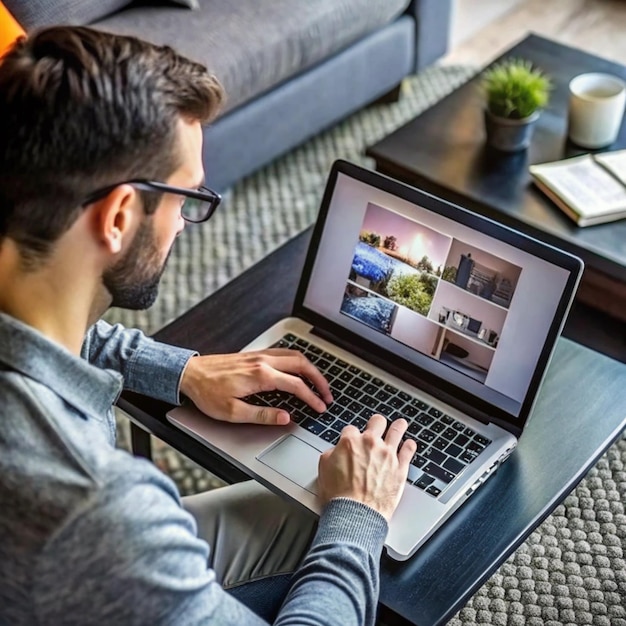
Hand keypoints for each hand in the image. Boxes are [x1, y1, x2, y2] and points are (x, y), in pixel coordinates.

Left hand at [179, 349, 332, 424]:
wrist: (190, 374)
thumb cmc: (207, 393)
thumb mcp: (233, 412)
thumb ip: (263, 415)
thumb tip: (285, 418)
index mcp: (261, 376)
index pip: (296, 386)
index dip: (312, 398)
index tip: (320, 407)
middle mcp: (263, 361)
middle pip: (302, 365)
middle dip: (319, 379)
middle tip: (327, 394)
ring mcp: (260, 355)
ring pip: (295, 355)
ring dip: (310, 368)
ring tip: (317, 383)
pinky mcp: (255, 354)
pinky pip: (284, 352)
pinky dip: (297, 361)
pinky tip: (297, 369)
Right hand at [317, 414, 415, 520]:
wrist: (355, 514)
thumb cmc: (339, 496)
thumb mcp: (323, 469)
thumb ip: (332, 454)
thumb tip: (336, 451)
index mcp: (350, 442)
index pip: (351, 429)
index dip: (351, 435)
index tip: (352, 440)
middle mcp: (370, 444)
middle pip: (377, 422)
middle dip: (376, 424)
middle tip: (376, 426)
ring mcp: (387, 455)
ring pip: (397, 431)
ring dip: (398, 427)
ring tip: (400, 424)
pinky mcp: (400, 468)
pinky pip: (408, 451)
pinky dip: (409, 446)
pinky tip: (409, 444)